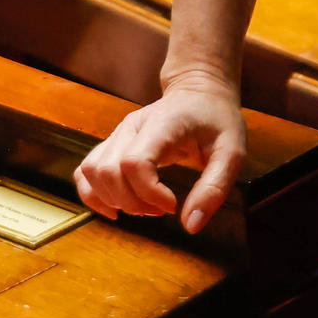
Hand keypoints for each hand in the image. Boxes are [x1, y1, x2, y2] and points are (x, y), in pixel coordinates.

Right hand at [74, 75, 246, 233]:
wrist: (200, 93)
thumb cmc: (217, 121)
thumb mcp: (232, 153)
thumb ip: (214, 188)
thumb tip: (190, 225)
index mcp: (163, 124)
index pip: (134, 162)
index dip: (148, 193)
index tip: (172, 205)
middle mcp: (132, 125)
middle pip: (108, 171)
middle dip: (131, 202)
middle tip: (161, 209)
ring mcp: (118, 133)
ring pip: (90, 171)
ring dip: (112, 200)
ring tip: (144, 207)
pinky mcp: (111, 143)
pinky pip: (85, 171)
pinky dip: (93, 195)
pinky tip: (116, 208)